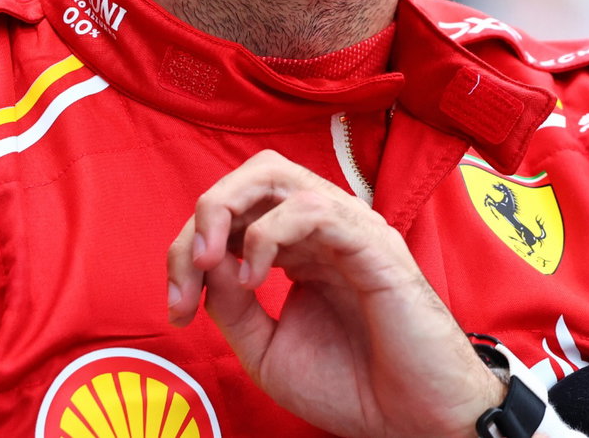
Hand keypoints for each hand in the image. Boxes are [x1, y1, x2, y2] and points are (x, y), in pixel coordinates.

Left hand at [166, 150, 504, 437]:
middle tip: (188, 269)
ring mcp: (348, 230)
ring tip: (207, 261)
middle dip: (205, 212)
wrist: (412, 421)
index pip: (235, 214)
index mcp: (299, 249)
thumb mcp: (267, 350)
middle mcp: (322, 229)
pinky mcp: (371, 243)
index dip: (188, 250)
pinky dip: (266, 236)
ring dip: (224, 210)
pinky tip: (255, 279)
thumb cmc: (353, 386)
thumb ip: (231, 306)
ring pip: (275, 175)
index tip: (176, 309)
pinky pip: (311, 208)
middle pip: (253, 176)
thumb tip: (203, 262)